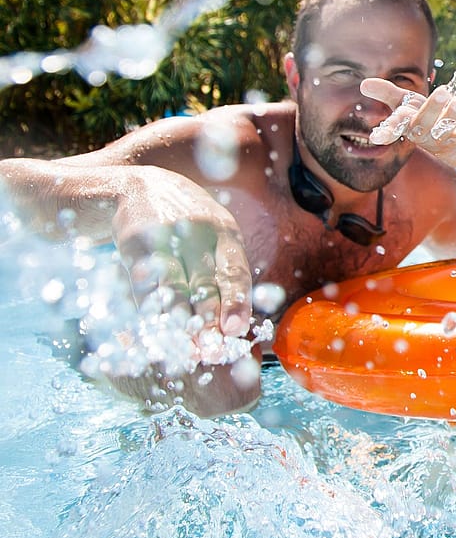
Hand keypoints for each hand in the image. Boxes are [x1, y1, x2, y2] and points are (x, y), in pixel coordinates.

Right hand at [112, 168, 252, 339]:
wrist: (138, 186)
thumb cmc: (186, 224)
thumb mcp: (214, 237)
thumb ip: (225, 273)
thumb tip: (237, 326)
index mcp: (226, 233)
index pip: (235, 271)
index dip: (236, 301)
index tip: (235, 329)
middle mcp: (200, 232)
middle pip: (206, 282)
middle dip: (209, 320)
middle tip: (211, 350)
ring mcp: (167, 235)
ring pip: (175, 285)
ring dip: (180, 320)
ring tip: (185, 348)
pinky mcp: (136, 240)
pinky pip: (145, 281)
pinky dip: (151, 307)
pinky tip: (155, 328)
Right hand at [361, 79, 455, 152]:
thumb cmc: (427, 117)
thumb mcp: (407, 103)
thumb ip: (388, 94)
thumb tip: (363, 84)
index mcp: (408, 126)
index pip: (395, 128)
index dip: (387, 130)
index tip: (377, 135)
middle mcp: (423, 137)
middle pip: (423, 125)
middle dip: (431, 109)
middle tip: (443, 91)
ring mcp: (442, 142)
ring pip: (445, 131)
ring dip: (452, 116)